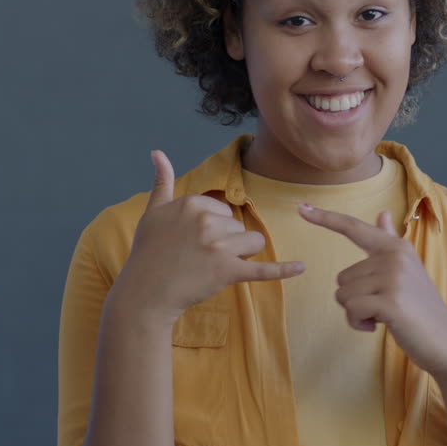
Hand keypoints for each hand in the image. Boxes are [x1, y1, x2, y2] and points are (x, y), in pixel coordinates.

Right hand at [114, 150, 305, 322]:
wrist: (144, 293)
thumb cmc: (148, 252)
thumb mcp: (152, 212)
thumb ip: (162, 181)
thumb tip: (157, 152)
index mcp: (193, 202)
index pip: (224, 210)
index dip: (213, 227)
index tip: (191, 240)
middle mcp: (207, 220)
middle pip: (239, 226)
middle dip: (226, 243)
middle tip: (197, 258)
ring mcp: (218, 246)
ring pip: (253, 243)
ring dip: (240, 256)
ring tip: (212, 267)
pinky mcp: (227, 271)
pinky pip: (262, 270)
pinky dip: (283, 270)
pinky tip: (301, 267)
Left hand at [297, 203, 446, 377]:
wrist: (445, 341)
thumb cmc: (420, 308)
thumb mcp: (407, 271)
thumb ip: (390, 242)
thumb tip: (383, 214)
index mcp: (396, 247)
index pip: (354, 228)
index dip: (325, 219)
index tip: (300, 208)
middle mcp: (394, 257)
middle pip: (342, 277)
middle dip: (356, 299)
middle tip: (384, 307)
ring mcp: (393, 278)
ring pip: (343, 295)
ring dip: (357, 313)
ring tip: (384, 316)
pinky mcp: (389, 302)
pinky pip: (351, 310)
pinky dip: (358, 323)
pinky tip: (379, 326)